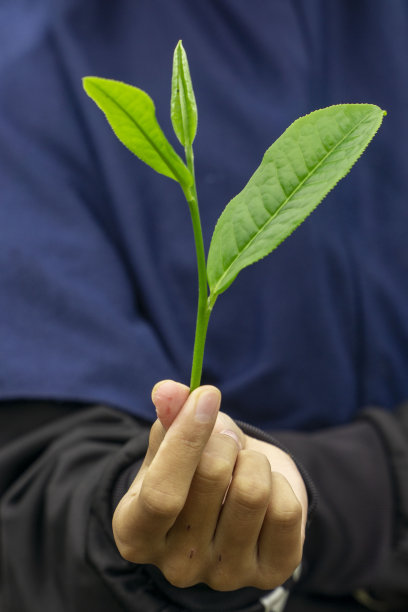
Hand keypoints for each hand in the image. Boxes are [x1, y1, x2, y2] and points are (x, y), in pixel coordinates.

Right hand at [112, 381, 306, 590]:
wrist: (236, 500)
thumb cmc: (195, 468)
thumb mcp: (173, 441)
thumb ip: (169, 415)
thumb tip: (169, 390)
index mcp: (137, 532)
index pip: (161, 492)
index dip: (186, 439)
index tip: (207, 395)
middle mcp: (176, 565)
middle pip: (212, 478)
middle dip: (224, 441)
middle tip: (224, 442)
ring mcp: (223, 574)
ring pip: (253, 491)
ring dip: (252, 461)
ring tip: (243, 467)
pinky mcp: (269, 573)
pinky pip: (286, 510)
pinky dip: (280, 484)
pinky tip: (266, 492)